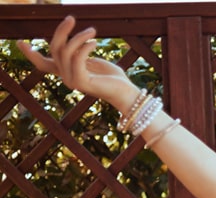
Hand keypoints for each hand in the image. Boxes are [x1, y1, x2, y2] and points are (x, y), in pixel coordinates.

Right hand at [17, 16, 138, 112]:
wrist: (126, 93)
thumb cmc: (112, 77)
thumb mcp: (93, 61)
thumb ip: (80, 53)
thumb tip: (72, 41)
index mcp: (67, 73)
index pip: (43, 64)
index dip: (31, 54)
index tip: (19, 43)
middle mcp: (66, 78)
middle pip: (54, 49)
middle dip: (61, 31)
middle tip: (71, 18)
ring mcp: (72, 82)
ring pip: (66, 51)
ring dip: (79, 37)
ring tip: (93, 31)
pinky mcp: (82, 82)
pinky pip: (77, 58)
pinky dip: (85, 46)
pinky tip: (95, 42)